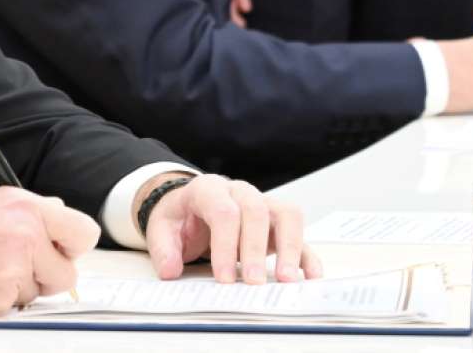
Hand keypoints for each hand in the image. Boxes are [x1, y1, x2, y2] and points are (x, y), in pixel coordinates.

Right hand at [0, 187, 99, 320]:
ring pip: (40, 295)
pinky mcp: (1, 296)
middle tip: (11, 269)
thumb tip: (63, 214)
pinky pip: (15, 312)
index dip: (72, 249)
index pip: (83, 232)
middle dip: (44, 278)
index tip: (61, 254)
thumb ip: (31, 214)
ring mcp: (14, 264)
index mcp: (26, 206)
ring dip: (17, 293)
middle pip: (67, 273)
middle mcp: (25, 230)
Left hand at [142, 174, 319, 284]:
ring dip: (289, 246)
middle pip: (255, 211)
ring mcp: (263, 203)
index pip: (222, 211)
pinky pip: (299, 232)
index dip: (225, 244)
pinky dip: (306, 253)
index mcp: (208, 189)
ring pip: (286, 214)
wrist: (190, 207)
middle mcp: (239, 191)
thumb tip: (170, 270)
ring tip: (286, 279)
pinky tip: (310, 276)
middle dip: (255, 249)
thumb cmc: (180, 218)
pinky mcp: (277, 221)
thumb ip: (163, 249)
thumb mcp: (162, 228)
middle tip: (253, 283)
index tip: (224, 278)